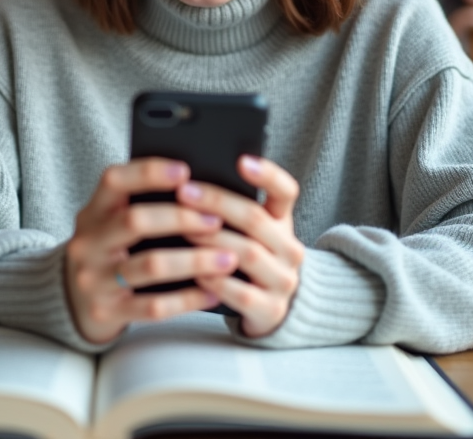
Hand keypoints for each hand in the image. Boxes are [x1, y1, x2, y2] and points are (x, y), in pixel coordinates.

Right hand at [65, 159, 234, 344]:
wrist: (70, 302)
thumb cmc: (108, 253)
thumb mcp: (110, 224)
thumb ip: (140, 205)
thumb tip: (201, 190)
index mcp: (92, 213)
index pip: (114, 180)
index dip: (149, 172)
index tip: (185, 172)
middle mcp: (88, 243)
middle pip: (135, 221)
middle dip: (182, 218)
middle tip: (216, 221)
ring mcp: (94, 280)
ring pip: (150, 265)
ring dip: (195, 261)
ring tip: (228, 259)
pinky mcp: (107, 313)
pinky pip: (154, 306)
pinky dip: (188, 299)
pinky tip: (212, 293)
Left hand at [181, 156, 304, 337]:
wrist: (268, 311)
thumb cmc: (245, 261)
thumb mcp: (245, 233)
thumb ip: (227, 211)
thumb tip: (186, 181)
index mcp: (283, 222)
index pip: (285, 191)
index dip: (267, 174)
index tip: (241, 160)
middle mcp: (290, 249)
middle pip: (256, 218)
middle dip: (217, 203)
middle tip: (184, 193)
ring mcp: (284, 281)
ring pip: (247, 253)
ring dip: (211, 240)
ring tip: (182, 230)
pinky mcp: (272, 310)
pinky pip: (242, 292)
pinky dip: (216, 280)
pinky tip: (194, 271)